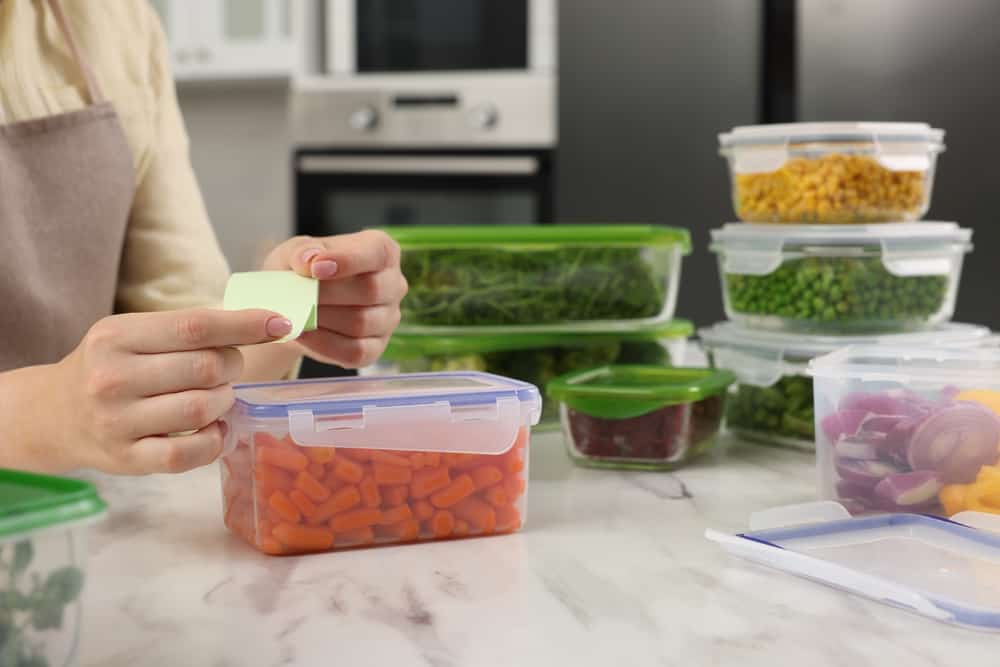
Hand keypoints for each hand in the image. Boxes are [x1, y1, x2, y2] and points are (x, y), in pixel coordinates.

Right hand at [51, 308, 290, 473]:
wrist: (54, 415)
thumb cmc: (112, 367)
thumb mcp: (134, 335)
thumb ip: (188, 330)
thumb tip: (264, 324)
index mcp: (117, 336)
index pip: (195, 326)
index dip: (245, 324)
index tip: (279, 323)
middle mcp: (112, 377)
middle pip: (206, 368)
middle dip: (233, 366)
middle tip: (228, 370)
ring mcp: (117, 421)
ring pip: (202, 409)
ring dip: (225, 401)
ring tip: (218, 397)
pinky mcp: (127, 459)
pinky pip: (188, 454)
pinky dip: (214, 441)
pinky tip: (214, 430)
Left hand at [261, 230, 407, 367]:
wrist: (294, 304)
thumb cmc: (302, 270)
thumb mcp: (294, 252)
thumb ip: (300, 252)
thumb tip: (307, 261)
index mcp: (382, 251)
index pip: (377, 253)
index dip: (348, 261)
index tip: (315, 268)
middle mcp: (393, 284)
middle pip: (371, 290)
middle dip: (327, 294)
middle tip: (295, 296)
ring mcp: (388, 319)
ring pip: (361, 323)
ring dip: (323, 319)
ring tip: (295, 314)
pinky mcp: (376, 348)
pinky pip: (355, 351)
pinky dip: (323, 344)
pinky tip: (302, 333)